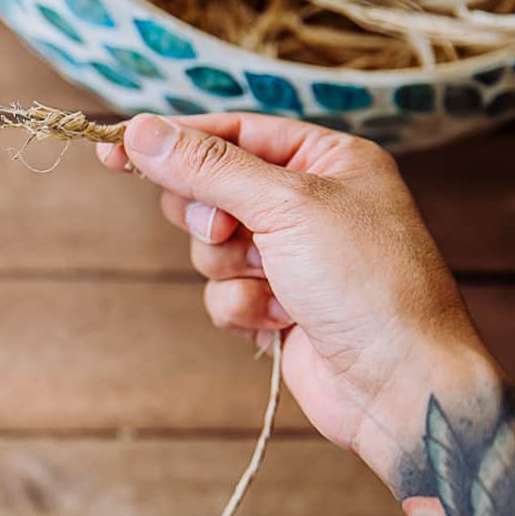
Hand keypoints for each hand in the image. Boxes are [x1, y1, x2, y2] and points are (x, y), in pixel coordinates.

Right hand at [97, 113, 498, 479]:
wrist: (399, 384)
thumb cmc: (367, 282)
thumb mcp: (286, 206)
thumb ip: (208, 167)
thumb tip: (141, 131)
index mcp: (326, 160)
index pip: (232, 133)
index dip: (174, 141)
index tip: (115, 150)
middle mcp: (308, 204)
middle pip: (211, 190)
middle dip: (211, 217)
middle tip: (231, 231)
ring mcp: (290, 258)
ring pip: (209, 247)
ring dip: (231, 269)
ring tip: (275, 284)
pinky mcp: (276, 306)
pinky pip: (222, 293)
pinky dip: (242, 307)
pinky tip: (281, 321)